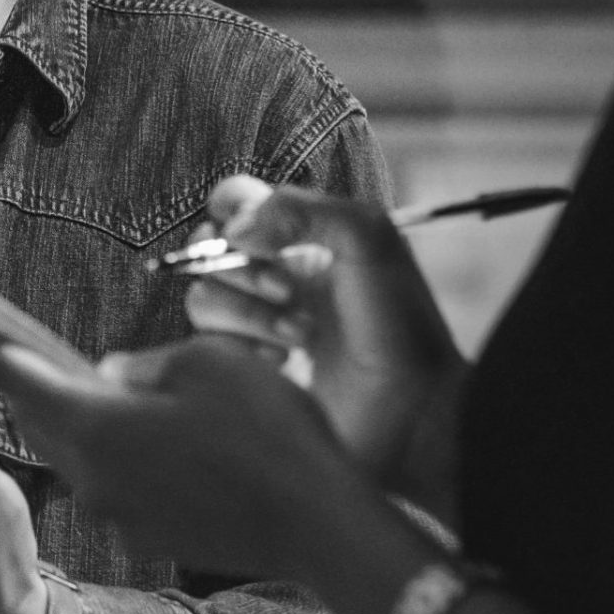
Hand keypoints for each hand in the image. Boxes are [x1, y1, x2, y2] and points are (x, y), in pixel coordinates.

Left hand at [0, 335, 392, 589]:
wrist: (318, 526)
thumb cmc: (273, 433)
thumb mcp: (212, 365)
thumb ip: (146, 364)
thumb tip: (112, 377)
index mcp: (96, 423)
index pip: (9, 370)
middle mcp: (89, 474)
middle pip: (39, 415)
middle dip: (24, 377)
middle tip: (3, 339)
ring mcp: (114, 511)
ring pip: (78, 450)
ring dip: (81, 418)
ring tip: (106, 388)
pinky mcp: (142, 534)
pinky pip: (113, 482)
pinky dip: (119, 454)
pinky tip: (160, 439)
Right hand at [186, 176, 462, 490]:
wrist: (410, 412)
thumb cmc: (400, 325)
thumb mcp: (369, 241)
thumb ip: (303, 210)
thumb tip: (233, 229)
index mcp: (303, 238)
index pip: (236, 201)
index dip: (231, 208)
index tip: (255, 236)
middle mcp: (274, 276)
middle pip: (209, 248)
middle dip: (244, 270)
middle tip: (290, 294)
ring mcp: (257, 324)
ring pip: (203, 299)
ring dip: (248, 315)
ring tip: (300, 338)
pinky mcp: (244, 371)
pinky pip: (206, 347)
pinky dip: (241, 351)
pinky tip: (282, 365)